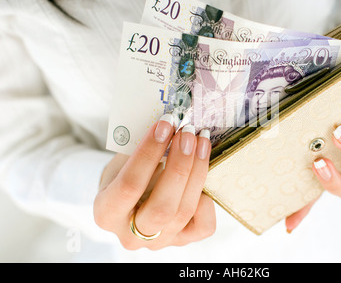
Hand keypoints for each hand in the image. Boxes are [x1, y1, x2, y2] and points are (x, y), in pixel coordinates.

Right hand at [94, 115, 214, 249]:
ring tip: (201, 141)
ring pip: (184, 212)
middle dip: (180, 166)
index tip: (165, 125)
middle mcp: (131, 235)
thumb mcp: (122, 160)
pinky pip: (203, 226)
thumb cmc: (124, 173)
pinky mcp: (182, 241)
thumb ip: (143, 149)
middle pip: (162, 207)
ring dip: (197, 171)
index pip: (129, 186)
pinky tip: (203, 176)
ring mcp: (159, 241)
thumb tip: (174, 125)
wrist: (128, 196)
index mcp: (106, 213)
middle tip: (188, 133)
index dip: (149, 153)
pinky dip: (207, 201)